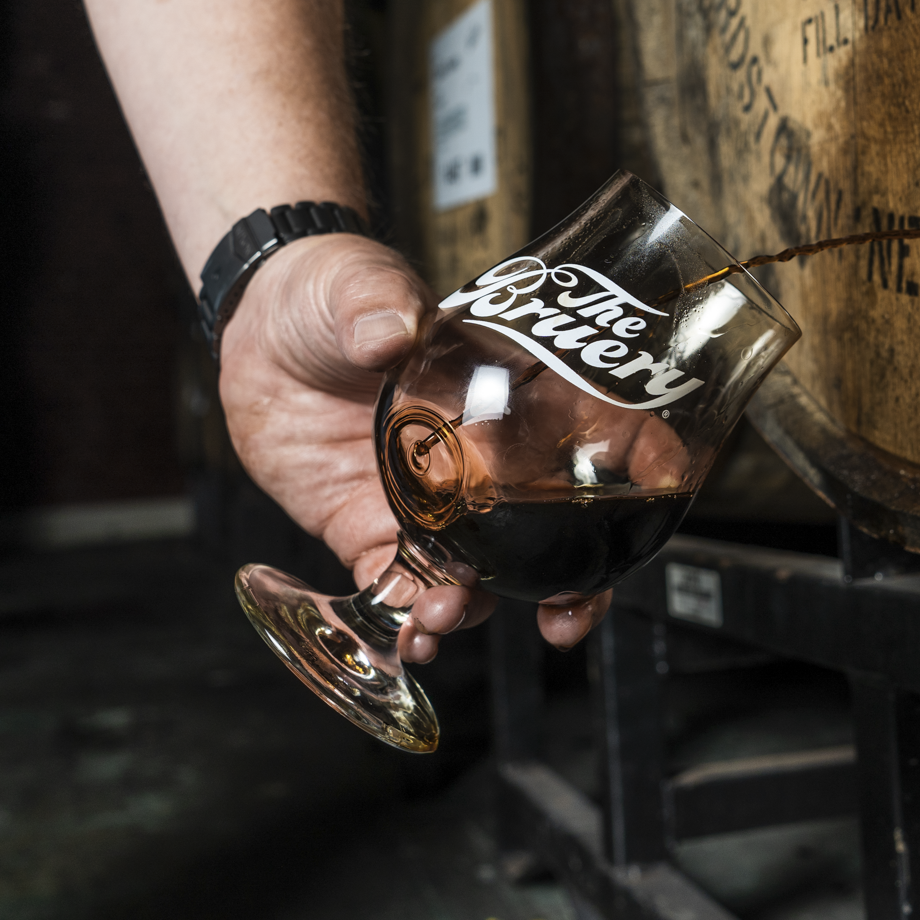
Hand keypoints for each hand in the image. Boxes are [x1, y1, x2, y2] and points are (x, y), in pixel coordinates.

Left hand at [216, 233, 613, 661]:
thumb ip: (377, 304)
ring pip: (482, 576)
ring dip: (476, 609)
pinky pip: (401, 589)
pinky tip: (409, 635)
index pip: (596, 429)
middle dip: (573, 586)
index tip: (666, 491)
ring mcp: (430, 503)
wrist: (253, 328)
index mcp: (507, 394)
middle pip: (552, 533)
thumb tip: (391, 329)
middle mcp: (482, 460)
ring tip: (445, 616)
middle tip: (567, 616)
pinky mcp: (370, 530)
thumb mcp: (356, 284)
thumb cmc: (328, 289)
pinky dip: (409, 620)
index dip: (644, 461)